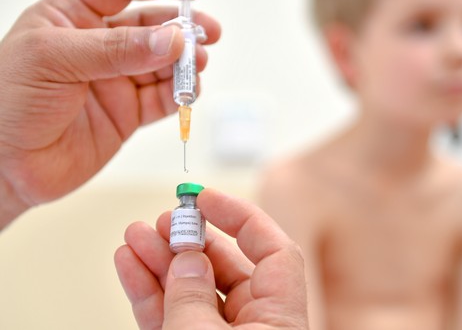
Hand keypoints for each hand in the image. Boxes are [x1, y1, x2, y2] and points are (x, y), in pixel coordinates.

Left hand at [0, 0, 220, 226]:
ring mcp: (115, 79)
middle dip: (184, 25)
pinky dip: (181, 93)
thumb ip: (116, 49)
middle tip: (209, 31)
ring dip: (186, 61)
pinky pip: (163, 98)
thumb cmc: (8, 104)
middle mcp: (98, 44)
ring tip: (199, 63)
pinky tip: (189, 90)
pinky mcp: (127, 113)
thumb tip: (171, 40)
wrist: (5, 167)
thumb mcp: (54, 60)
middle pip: (152, 23)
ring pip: (164, 62)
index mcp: (72, 16)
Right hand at [114, 189, 308, 328]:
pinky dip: (149, 292)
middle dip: (190, 240)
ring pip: (193, 291)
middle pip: (226, 267)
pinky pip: (171, 316)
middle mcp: (255, 325)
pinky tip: (129, 264)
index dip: (241, 216)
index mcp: (280, 317)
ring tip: (134, 236)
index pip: (274, 251)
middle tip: (163, 220)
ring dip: (161, 262)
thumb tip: (188, 259)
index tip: (205, 197)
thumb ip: (194, 298)